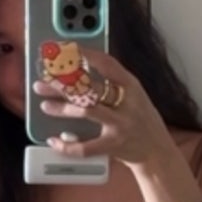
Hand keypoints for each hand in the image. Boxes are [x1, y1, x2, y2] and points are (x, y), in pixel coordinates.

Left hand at [34, 51, 177, 169]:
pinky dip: (67, 145)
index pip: (107, 63)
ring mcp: (120, 125)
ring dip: (62, 108)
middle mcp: (127, 103)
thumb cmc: (142, 120)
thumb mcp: (134, 96)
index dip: (84, 54)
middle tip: (43, 81)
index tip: (64, 50)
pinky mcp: (114, 146)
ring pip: (86, 111)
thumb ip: (113, 83)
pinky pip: (86, 147)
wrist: (158, 151)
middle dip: (63, 83)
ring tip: (44, 105)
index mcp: (132, 86)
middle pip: (90, 87)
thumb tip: (79, 69)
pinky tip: (54, 140)